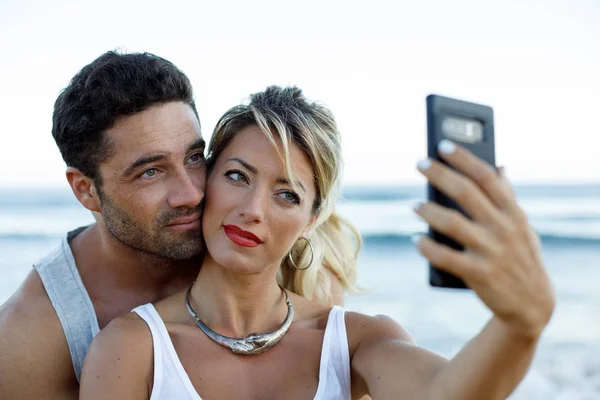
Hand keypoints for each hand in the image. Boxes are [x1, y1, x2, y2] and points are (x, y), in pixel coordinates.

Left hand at [413, 140, 554, 338]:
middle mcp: (504, 229)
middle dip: (440, 175)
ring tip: (413, 204)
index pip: (488, 177)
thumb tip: (499, 166)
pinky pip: (445, 257)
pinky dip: (427, 247)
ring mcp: (491, 252)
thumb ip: (508, 198)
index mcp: (514, 213)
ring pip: (452, 223)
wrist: (532, 306)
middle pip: (466, 193)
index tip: (443, 145)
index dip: (464, 159)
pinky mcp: (479, 275)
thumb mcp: (522, 227)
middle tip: (419, 164)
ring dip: (428, 211)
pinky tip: (417, 239)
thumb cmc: (520, 257)